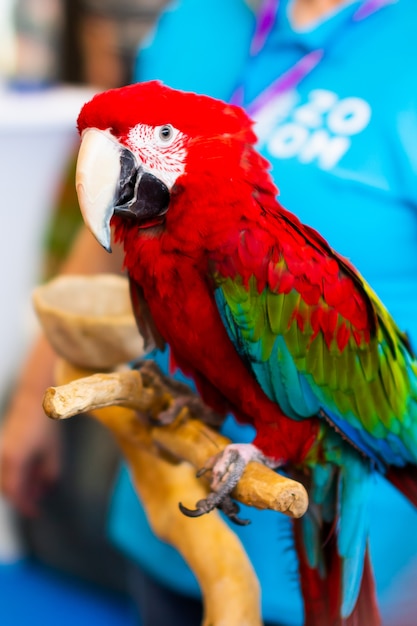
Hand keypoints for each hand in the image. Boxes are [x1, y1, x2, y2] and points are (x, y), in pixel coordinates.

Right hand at [0, 389, 60, 516]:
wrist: (35, 398)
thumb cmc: (46, 423)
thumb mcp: (54, 451)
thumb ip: (50, 472)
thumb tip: (47, 487)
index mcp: (15, 461)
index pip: (15, 492)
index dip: (25, 505)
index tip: (35, 513)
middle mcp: (4, 456)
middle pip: (7, 487)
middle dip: (21, 497)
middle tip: (36, 503)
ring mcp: (2, 448)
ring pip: (5, 476)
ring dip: (19, 485)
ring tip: (37, 487)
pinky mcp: (5, 441)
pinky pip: (7, 465)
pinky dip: (18, 473)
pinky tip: (33, 471)